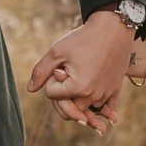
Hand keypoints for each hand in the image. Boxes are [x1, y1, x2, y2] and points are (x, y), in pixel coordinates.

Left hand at [24, 11, 133, 134]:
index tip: (60, 65)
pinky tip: (103, 116)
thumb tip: (30, 89)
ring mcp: (105, 94)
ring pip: (85, 110)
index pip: (52, 94)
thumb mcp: (57, 51)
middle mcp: (92, 96)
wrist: (114, 28)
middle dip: (62, 95)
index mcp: (77, 88)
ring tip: (78, 89)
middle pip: (68, 108)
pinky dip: (101, 111)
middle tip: (65, 75)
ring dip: (78, 102)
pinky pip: (105, 108)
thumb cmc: (83, 38)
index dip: (52, 79)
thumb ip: (41, 71)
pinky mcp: (115, 90)